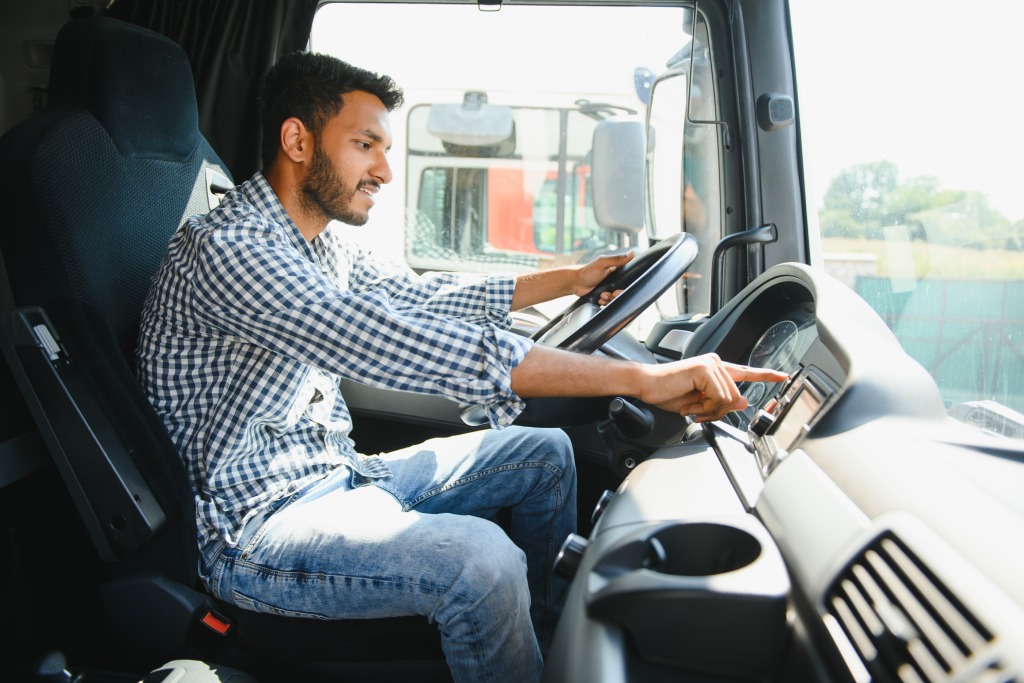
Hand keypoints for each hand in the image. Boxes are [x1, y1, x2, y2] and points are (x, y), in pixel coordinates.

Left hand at [573, 250, 633, 299]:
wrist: (575, 283)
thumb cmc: (587, 271)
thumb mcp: (602, 263)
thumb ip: (617, 259)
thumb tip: (633, 252)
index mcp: (617, 270)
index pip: (630, 279)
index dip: (626, 286)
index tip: (617, 290)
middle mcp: (615, 279)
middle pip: (623, 291)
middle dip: (616, 295)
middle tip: (609, 294)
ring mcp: (610, 288)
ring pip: (616, 298)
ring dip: (609, 299)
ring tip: (602, 296)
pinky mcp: (605, 295)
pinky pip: (610, 302)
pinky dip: (605, 303)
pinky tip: (600, 300)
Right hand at [642, 354, 788, 422]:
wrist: (648, 386)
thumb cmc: (669, 393)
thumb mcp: (700, 404)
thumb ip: (722, 403)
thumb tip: (743, 402)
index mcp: (716, 370)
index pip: (746, 372)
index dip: (766, 375)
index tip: (782, 376)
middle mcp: (716, 363)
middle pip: (736, 397)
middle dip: (717, 411)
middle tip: (698, 413)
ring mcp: (711, 364)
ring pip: (728, 399)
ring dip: (710, 410)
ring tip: (692, 408)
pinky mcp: (705, 368)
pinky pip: (718, 397)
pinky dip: (705, 406)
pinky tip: (691, 404)